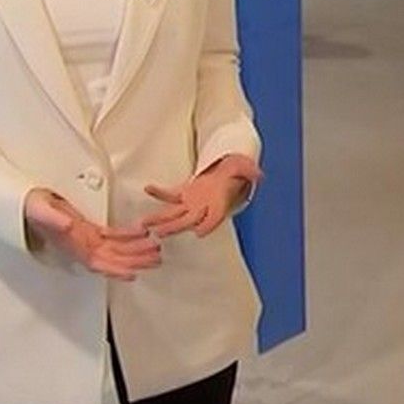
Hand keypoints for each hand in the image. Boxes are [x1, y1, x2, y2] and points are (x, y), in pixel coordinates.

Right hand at [24, 189, 159, 281]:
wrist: (27, 204)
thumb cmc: (31, 209)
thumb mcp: (40, 211)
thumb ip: (53, 219)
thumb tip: (68, 226)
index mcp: (72, 246)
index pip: (97, 263)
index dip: (115, 270)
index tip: (133, 274)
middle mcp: (82, 246)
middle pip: (113, 258)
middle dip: (135, 260)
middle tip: (156, 258)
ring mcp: (87, 239)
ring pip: (117, 248)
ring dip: (136, 249)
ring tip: (156, 248)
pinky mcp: (90, 230)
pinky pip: (113, 236)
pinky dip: (128, 235)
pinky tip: (142, 232)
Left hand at [141, 155, 260, 238]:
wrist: (228, 172)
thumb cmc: (238, 171)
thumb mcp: (245, 168)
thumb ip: (250, 171)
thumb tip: (259, 174)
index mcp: (220, 205)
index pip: (214, 218)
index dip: (208, 225)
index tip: (199, 232)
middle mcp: (204, 208)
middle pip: (188, 221)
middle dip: (174, 227)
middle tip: (159, 234)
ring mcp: (192, 202)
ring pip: (174, 214)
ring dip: (160, 218)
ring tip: (144, 223)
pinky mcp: (184, 194)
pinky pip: (169, 195)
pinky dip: (160, 192)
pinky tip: (148, 188)